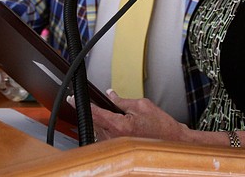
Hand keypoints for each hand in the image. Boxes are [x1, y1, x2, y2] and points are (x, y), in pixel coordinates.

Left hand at [72, 89, 187, 142]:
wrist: (172, 142)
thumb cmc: (161, 127)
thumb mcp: (142, 105)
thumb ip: (122, 100)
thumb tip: (110, 95)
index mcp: (119, 125)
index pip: (95, 113)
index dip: (83, 104)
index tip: (73, 98)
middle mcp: (115, 138)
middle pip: (95, 121)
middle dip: (94, 111)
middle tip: (94, 102)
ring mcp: (116, 145)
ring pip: (99, 129)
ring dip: (101, 120)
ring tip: (113, 114)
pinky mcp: (119, 149)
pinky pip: (106, 136)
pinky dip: (107, 128)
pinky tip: (116, 124)